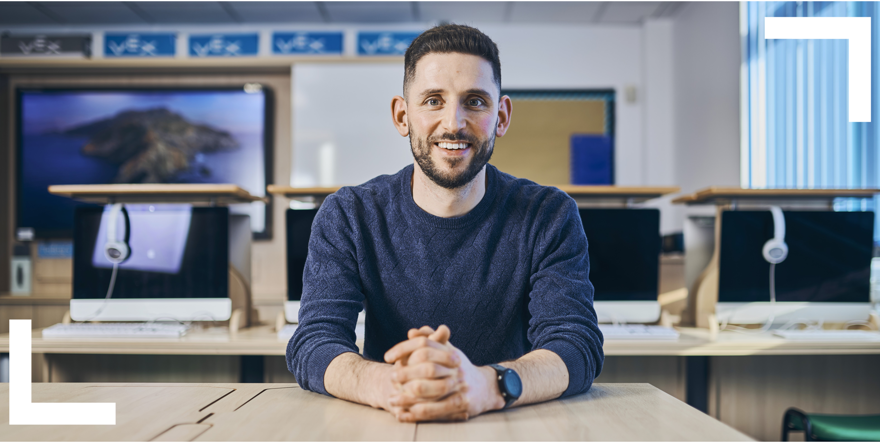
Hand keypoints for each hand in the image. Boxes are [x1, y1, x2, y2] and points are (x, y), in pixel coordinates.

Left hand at [384, 325, 504, 421]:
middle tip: (392, 378)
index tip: (387, 357)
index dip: (403, 349)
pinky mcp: (462, 403)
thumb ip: (430, 340)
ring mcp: (460, 385)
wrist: (485, 388)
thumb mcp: (447, 352)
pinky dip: (420, 413)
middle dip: (406, 374)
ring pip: (431, 390)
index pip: (424, 344)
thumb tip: (412, 332)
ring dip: (408, 397)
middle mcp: (456, 367)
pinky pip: (438, 409)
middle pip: (427, 367)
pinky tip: (405, 414)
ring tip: (393, 400)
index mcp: (450, 352)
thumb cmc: (459, 369)